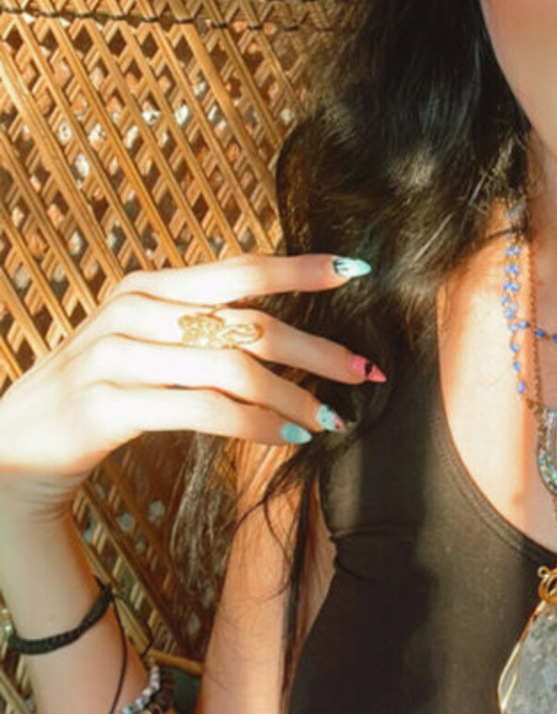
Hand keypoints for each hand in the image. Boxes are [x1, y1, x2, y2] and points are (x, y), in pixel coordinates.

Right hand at [0, 252, 380, 524]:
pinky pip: (205, 411)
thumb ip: (193, 325)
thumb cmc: (95, 393)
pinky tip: (289, 438)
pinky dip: (257, 425)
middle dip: (316, 348)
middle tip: (365, 369)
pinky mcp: (112, 404)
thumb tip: (272, 325)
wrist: (14, 446)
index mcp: (148, 287)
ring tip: (332, 419)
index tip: (356, 272)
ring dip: (294, 397)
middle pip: (249, 322)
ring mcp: (120, 355)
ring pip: (234, 369)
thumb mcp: (140, 344)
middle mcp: (135, 311)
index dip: (300, 268)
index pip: (239, 268)